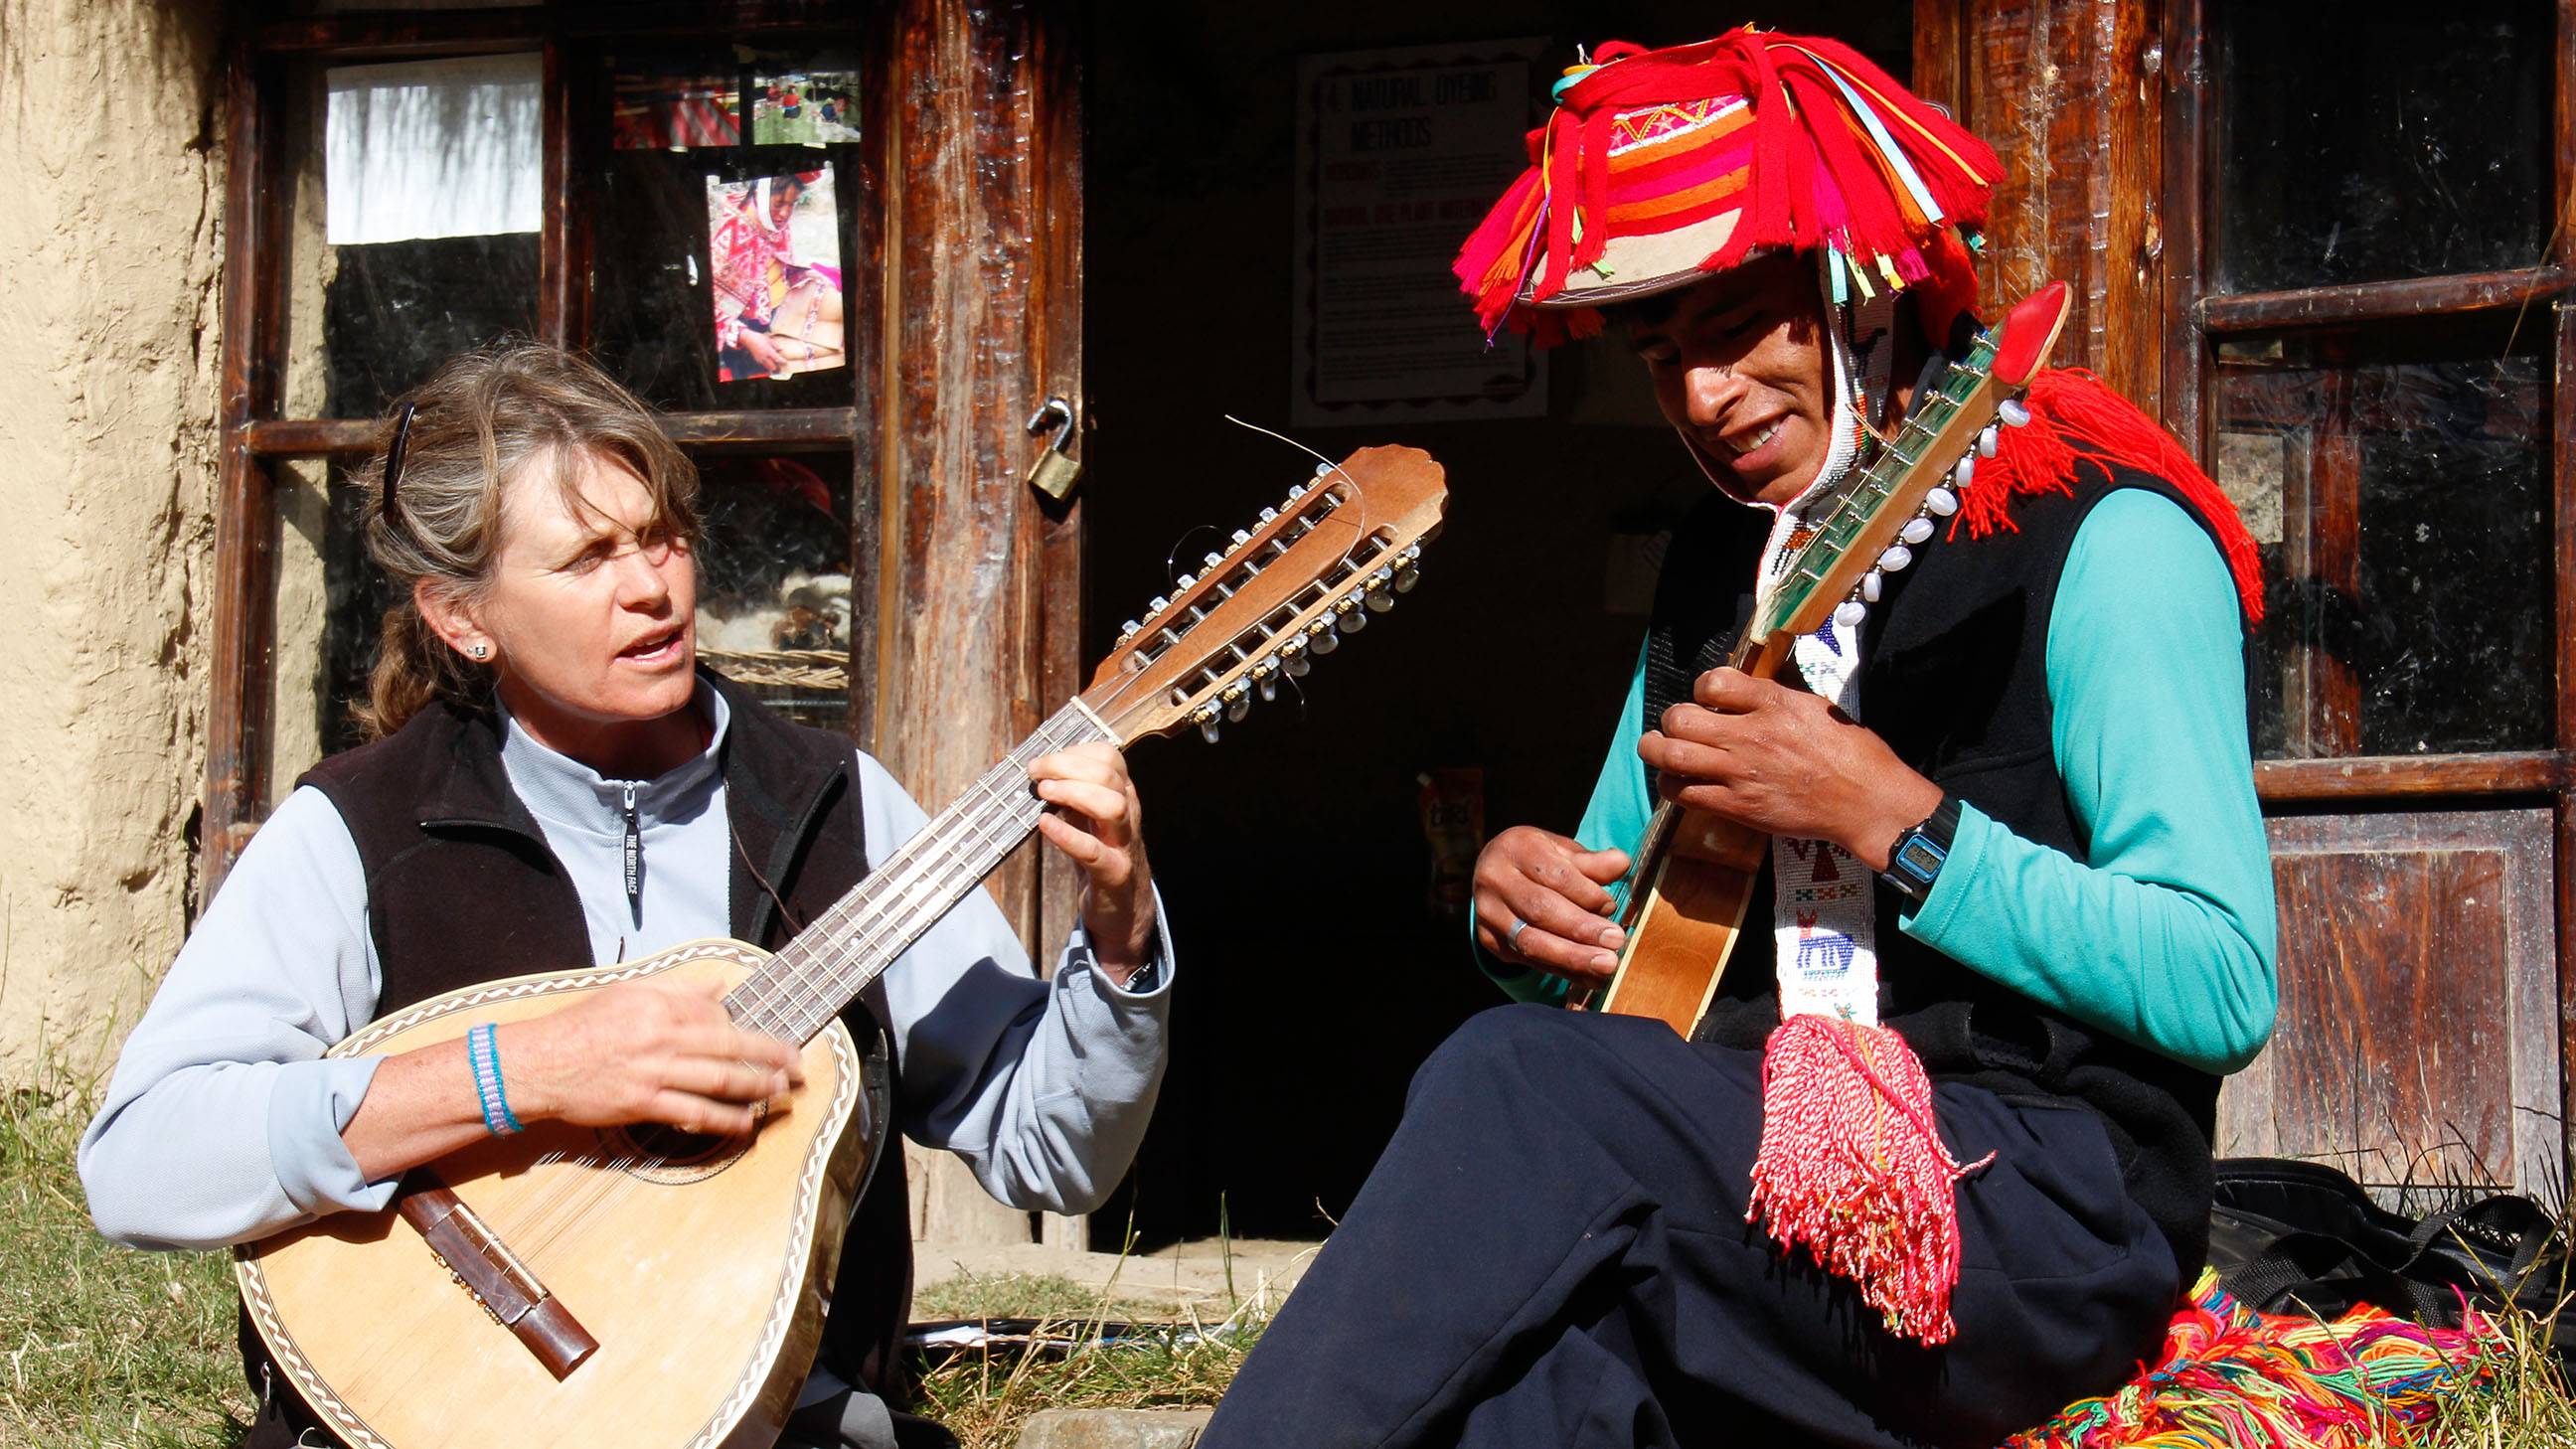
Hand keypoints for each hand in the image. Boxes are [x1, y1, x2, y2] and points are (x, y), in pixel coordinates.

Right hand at [503, 978, 801, 1134]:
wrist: (540, 1063)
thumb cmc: (581, 1027)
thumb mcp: (628, 991)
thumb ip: (677, 987)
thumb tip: (718, 985)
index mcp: (660, 1004)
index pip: (717, 1013)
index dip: (743, 1027)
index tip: (764, 1037)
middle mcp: (662, 1036)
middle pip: (731, 1045)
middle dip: (771, 1055)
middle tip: (797, 1063)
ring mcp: (655, 1071)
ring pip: (719, 1079)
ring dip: (756, 1087)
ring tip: (781, 1091)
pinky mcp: (644, 1103)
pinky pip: (693, 1112)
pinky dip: (723, 1120)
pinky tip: (743, 1124)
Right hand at [736, 329, 786, 373]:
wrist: (748, 339)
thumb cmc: (758, 338)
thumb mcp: (769, 340)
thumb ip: (775, 345)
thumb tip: (781, 349)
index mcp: (768, 351)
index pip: (777, 359)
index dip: (782, 361)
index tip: (785, 362)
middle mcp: (764, 357)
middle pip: (773, 366)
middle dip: (777, 366)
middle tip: (780, 363)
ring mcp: (760, 359)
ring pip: (768, 367)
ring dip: (772, 366)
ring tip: (775, 363)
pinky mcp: (757, 360)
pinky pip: (764, 364)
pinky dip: (767, 364)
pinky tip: (769, 360)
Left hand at [1029, 743, 1157, 980]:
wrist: (1125, 909)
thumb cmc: (1101, 856)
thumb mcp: (1088, 819)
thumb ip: (1071, 796)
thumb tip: (1037, 774)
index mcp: (1123, 795)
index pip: (1108, 757)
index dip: (1074, 752)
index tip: (1044, 761)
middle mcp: (1128, 814)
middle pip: (1109, 775)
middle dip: (1067, 766)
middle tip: (1035, 773)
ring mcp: (1124, 844)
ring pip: (1113, 806)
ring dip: (1074, 793)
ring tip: (1044, 794)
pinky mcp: (1114, 873)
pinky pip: (1094, 851)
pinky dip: (1067, 835)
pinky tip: (1045, 824)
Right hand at [1472, 826, 1632, 985]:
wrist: (1496, 873)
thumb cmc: (1538, 861)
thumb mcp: (1563, 852)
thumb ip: (1592, 862)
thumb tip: (1622, 863)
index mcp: (1516, 848)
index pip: (1555, 875)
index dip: (1586, 894)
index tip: (1611, 907)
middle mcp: (1495, 880)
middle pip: (1540, 909)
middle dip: (1581, 929)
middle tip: (1615, 942)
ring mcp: (1488, 913)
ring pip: (1531, 941)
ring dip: (1572, 957)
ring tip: (1605, 966)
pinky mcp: (1490, 941)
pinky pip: (1528, 961)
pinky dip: (1563, 971)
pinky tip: (1589, 976)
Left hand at [1636, 668, 1942, 869]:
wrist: (1867, 800)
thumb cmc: (1852, 751)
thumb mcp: (1816, 707)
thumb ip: (1776, 699)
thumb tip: (1746, 695)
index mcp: (1773, 703)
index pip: (1712, 682)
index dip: (1701, 689)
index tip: (1706, 700)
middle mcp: (1750, 735)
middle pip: (1679, 719)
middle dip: (1671, 720)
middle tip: (1676, 727)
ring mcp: (1741, 773)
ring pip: (1671, 755)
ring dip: (1657, 751)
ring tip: (1658, 749)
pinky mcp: (1738, 807)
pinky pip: (1684, 794)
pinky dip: (1672, 786)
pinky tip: (1678, 783)